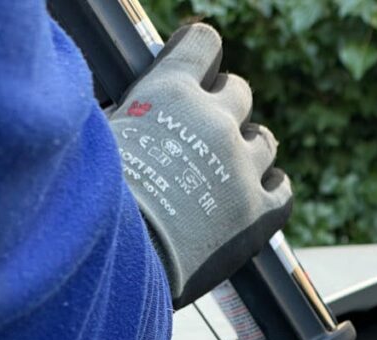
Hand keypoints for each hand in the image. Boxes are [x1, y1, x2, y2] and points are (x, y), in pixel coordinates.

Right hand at [109, 24, 291, 307]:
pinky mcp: (260, 214)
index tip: (196, 73)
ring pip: (264, 142)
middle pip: (238, 93)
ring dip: (248, 150)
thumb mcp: (101, 137)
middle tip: (204, 134)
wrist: (123, 257)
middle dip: (223, 108)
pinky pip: (282, 190)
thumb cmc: (94, 199)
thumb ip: (132, 116)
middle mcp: (216, 122)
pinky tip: (257, 196)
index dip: (201, 56)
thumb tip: (134, 120)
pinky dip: (272, 189)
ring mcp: (243, 168)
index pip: (203, 44)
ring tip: (227, 171)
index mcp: (171, 92)